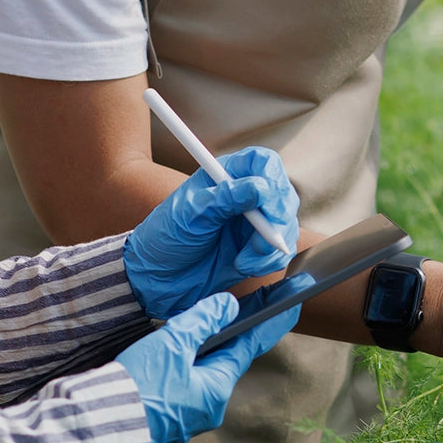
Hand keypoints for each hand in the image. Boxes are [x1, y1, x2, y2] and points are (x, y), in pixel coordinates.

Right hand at [116, 292, 300, 442]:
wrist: (99, 427)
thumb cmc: (138, 386)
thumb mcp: (172, 344)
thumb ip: (202, 321)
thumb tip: (228, 306)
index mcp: (216, 388)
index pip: (247, 348)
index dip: (266, 326)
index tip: (287, 310)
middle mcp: (208, 408)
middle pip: (221, 364)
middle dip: (222, 340)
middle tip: (229, 315)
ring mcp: (186, 419)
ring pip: (197, 379)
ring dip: (194, 357)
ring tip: (184, 336)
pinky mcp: (164, 423)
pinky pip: (178, 392)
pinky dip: (176, 373)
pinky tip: (162, 363)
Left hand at [124, 147, 299, 319]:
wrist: (157, 278)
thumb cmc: (166, 238)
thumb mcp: (191, 214)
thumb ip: (225, 198)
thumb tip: (260, 187)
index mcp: (225, 175)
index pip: (263, 163)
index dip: (273, 180)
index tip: (269, 206)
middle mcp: (244, 196)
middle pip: (283, 195)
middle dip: (278, 220)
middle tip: (266, 241)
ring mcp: (253, 223)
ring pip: (286, 226)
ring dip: (272, 247)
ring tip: (245, 261)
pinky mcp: (256, 248)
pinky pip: (279, 251)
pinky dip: (269, 261)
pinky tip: (245, 266)